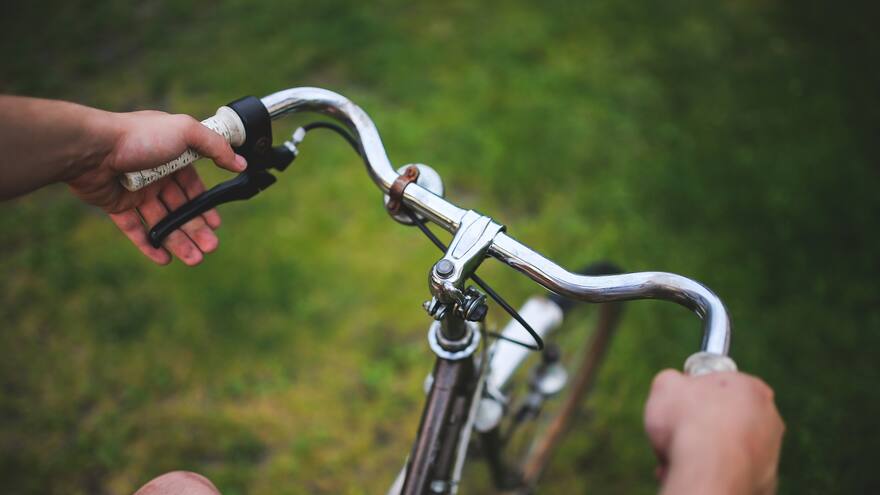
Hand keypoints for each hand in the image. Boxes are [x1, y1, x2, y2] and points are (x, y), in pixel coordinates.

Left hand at [66, 110, 246, 265]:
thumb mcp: (187, 132)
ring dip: (178, 240)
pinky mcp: (117, 204)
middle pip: (180, 207)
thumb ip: (216, 147)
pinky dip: (149, 244)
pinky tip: (164, 259)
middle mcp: (156, 174)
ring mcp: (136, 191)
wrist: (93, 148)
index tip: (215, 224)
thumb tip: (241, 162)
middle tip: (210, 248)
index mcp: (172, 156)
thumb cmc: (140, 136)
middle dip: (196, 229)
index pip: (193, 185)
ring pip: (162, 221)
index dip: (205, 205)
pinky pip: (135, 229)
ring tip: (194, 259)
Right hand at [644, 370, 784, 494]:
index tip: (680, 404)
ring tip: (680, 458)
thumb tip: (675, 387)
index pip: (721, 384)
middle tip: (678, 433)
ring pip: (730, 447)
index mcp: (751, 388)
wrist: (706, 472)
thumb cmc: (687, 422)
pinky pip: (732, 473)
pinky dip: (714, 473)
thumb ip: (673, 380)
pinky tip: (694, 474)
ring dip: (706, 451)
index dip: (696, 393)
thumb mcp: (666, 385)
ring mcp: (770, 452)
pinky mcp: (764, 482)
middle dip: (703, 425)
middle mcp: (770, 418)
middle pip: (728, 416)